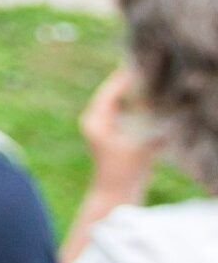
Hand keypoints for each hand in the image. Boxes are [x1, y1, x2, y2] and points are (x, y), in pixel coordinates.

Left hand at [80, 65, 159, 198]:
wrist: (116, 194)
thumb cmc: (123, 170)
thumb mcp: (139, 146)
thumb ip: (151, 129)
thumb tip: (165, 114)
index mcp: (96, 121)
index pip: (108, 94)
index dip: (121, 81)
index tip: (133, 68)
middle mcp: (97, 123)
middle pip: (113, 98)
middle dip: (128, 86)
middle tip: (142, 72)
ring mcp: (105, 132)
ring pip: (120, 108)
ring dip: (134, 99)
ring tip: (149, 85)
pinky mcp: (115, 140)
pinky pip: (126, 119)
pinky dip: (138, 113)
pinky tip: (151, 107)